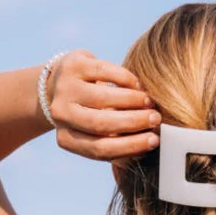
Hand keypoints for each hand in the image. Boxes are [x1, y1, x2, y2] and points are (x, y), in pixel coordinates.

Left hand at [45, 49, 161, 161]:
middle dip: (134, 122)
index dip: (130, 146)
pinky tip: (137, 86)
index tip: (154, 141)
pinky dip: (126, 79)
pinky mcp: (72, 64)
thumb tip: (147, 150)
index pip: (100, 149)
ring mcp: (64, 88)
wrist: (59, 83)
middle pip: (102, 124)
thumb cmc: (89, 115)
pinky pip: (105, 71)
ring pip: (104, 97)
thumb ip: (116, 144)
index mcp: (67, 139)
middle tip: (156, 119)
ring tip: (149, 103)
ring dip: (133, 100)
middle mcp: (61, 114)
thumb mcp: (95, 134)